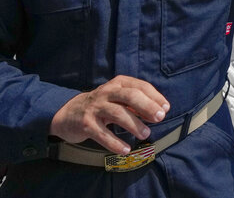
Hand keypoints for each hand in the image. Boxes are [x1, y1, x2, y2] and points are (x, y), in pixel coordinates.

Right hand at [50, 75, 170, 154]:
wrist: (68, 112)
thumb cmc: (102, 105)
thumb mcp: (118, 99)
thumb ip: (136, 103)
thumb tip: (159, 111)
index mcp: (118, 84)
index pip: (140, 86)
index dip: (154, 97)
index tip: (166, 109)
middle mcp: (107, 92)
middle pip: (130, 96)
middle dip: (147, 106)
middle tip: (160, 118)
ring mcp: (95, 107)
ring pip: (117, 113)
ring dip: (134, 124)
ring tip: (146, 134)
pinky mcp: (86, 124)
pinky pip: (102, 134)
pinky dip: (115, 142)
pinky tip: (125, 150)